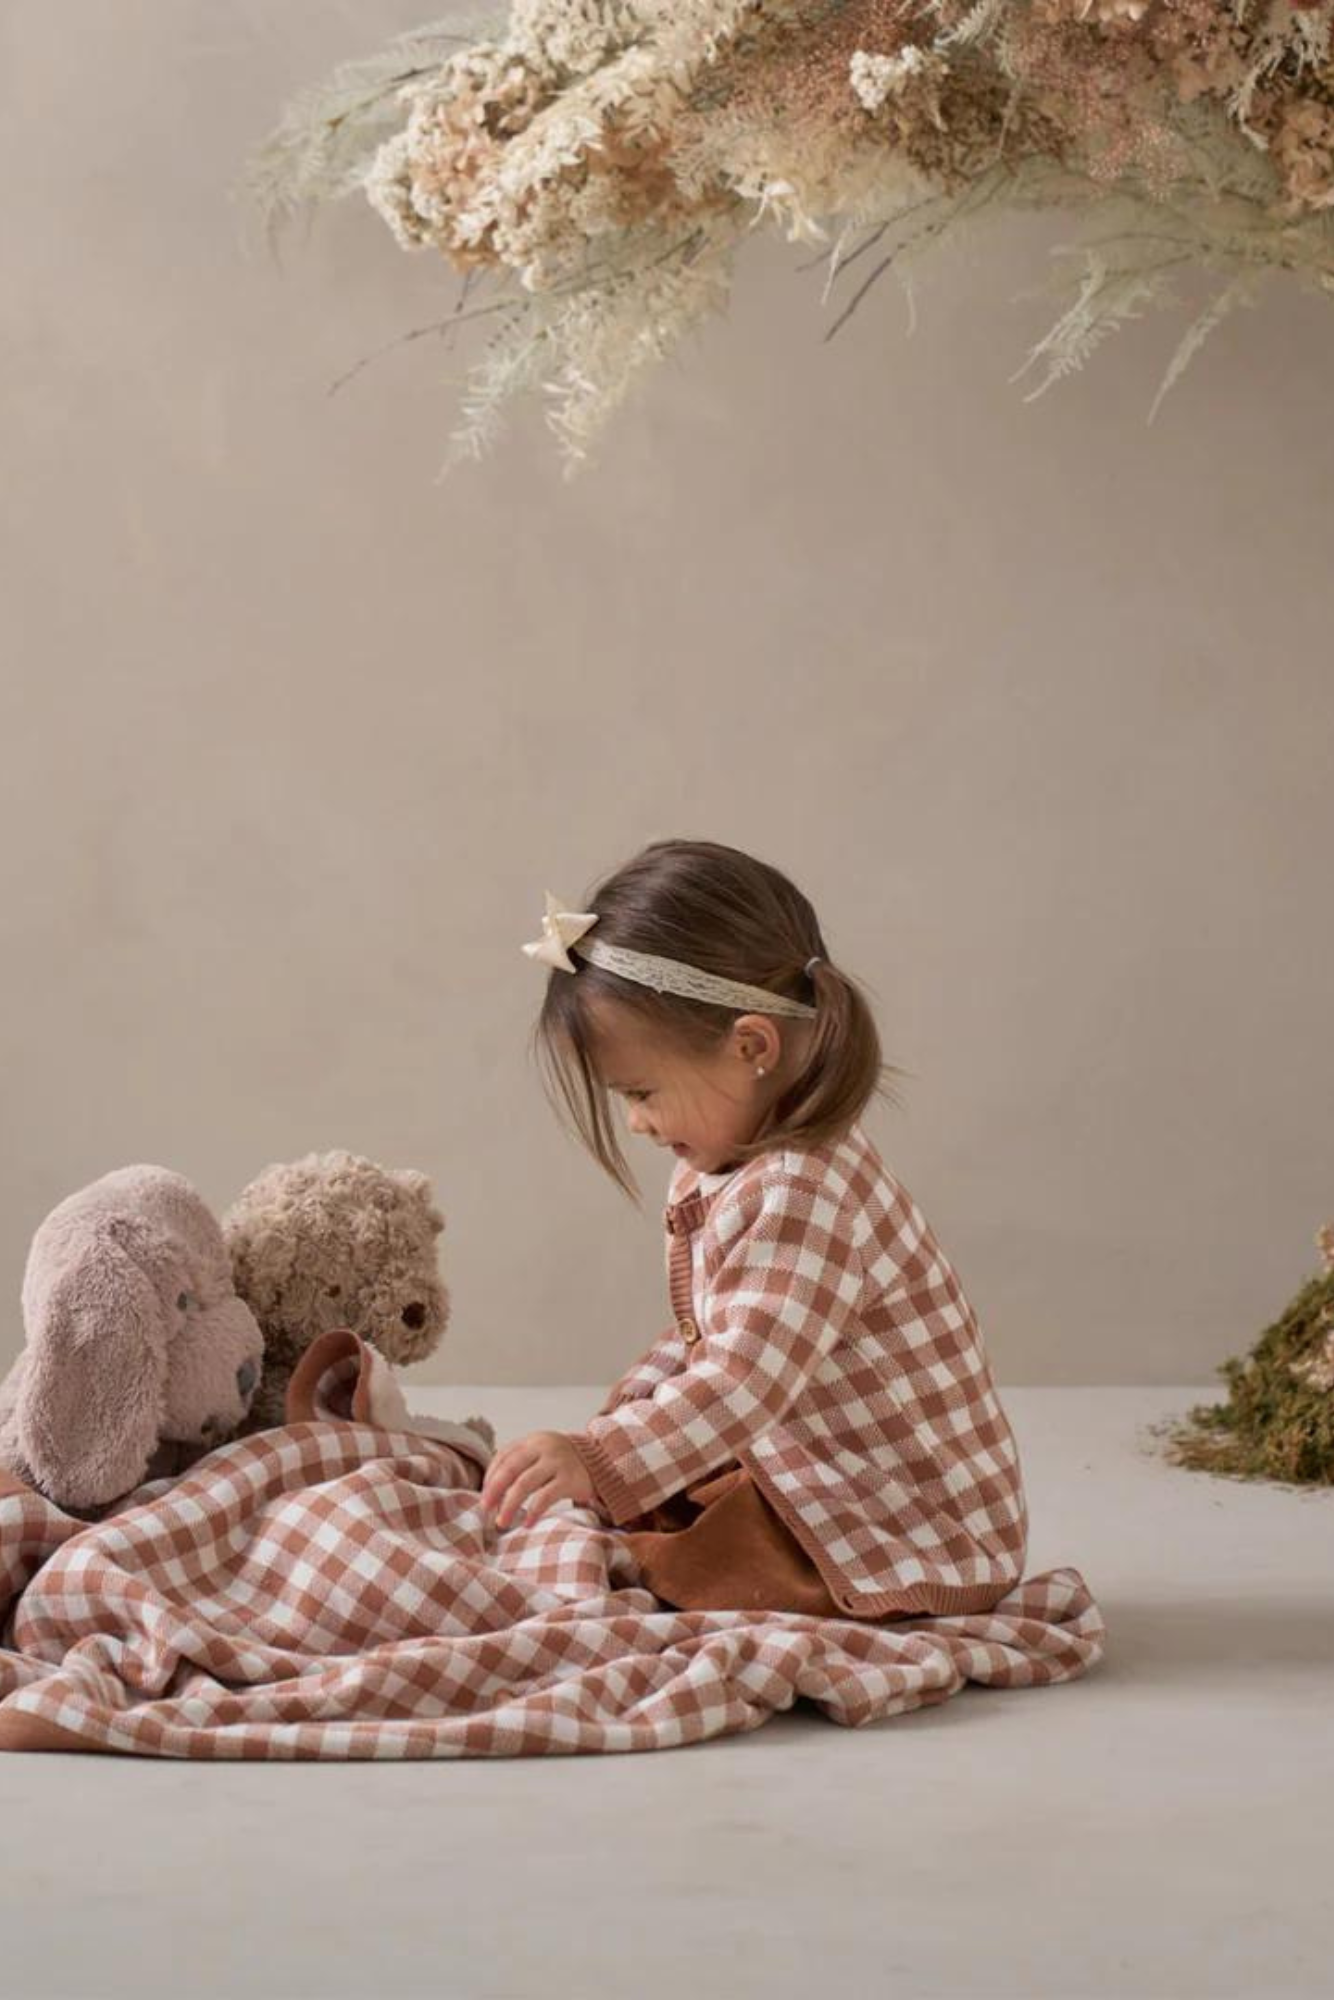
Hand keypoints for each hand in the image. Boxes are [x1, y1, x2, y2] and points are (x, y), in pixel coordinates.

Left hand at [479, 1429, 597, 1527]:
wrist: (602, 1462)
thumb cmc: (564, 1462)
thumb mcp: (542, 1454)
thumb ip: (520, 1464)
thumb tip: (491, 1491)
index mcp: (532, 1441)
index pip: (503, 1456)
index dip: (490, 1477)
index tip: (484, 1497)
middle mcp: (543, 1447)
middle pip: (511, 1468)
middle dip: (494, 1490)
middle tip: (486, 1508)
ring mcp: (557, 1462)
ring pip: (525, 1483)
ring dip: (509, 1504)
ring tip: (502, 1522)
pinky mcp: (569, 1479)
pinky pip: (546, 1497)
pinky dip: (533, 1511)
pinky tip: (527, 1523)